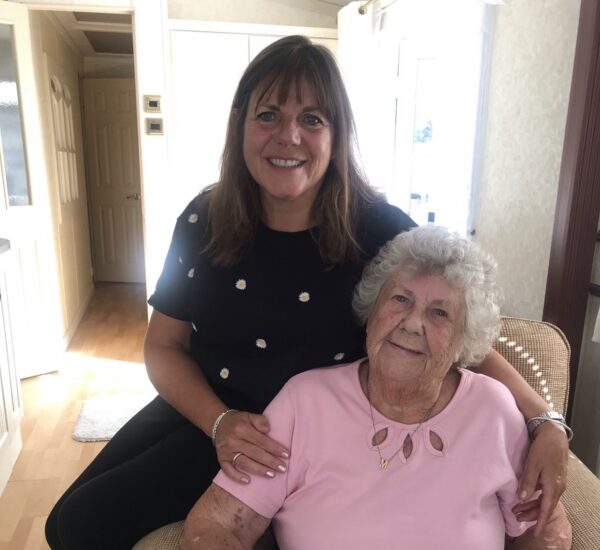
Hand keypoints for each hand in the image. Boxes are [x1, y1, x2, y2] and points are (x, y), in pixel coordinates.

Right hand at [214, 410, 288, 483]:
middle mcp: (233, 440)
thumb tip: (268, 430)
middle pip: (255, 453)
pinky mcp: (221, 459)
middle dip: (270, 461)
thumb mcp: (249, 415)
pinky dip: (236, 476)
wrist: (218, 423)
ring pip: (244, 463)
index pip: (261, 440)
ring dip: (259, 470)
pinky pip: (227, 470)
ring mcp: (226, 451)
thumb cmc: (238, 421)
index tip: (286, 455)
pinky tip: (247, 481)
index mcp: (242, 428)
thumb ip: (260, 420)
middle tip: (283, 468)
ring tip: (272, 475)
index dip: (274, 448)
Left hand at [513, 421, 567, 535]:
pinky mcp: (554, 477)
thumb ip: (528, 482)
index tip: (535, 533)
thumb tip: (522, 499)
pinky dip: (536, 497)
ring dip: (532, 506)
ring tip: (517, 510)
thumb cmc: (543, 448)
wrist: (554, 434)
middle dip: (531, 514)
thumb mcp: (533, 465)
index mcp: (553, 486)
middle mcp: (558, 487)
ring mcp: (557, 482)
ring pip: (545, 499)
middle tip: (516, 517)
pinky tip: (527, 497)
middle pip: (544, 506)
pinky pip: (545, 493)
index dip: (540, 521)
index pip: (546, 509)